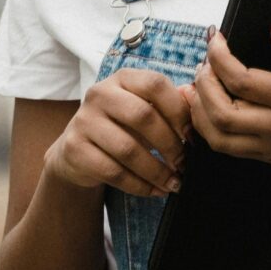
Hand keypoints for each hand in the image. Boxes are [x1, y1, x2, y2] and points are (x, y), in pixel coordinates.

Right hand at [43, 68, 192, 198]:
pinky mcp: (75, 149)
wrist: (77, 151)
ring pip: (128, 149)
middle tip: (184, 164)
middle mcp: (99, 93)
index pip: (155, 84)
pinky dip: (140, 186)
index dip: (178, 111)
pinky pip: (113, 172)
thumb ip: (170, 104)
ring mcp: (83, 120)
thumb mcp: (144, 110)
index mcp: (122, 78)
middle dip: (170, 144)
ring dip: (157, 171)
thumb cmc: (121, 127)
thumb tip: (195, 100)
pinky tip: (154, 190)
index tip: (192, 137)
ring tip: (173, 182)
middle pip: (143, 116)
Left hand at [184, 25, 270, 200]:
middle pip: (219, 111)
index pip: (240, 80)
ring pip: (218, 136)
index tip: (216, 37)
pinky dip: (210, 129)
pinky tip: (210, 110)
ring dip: (199, 109)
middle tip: (206, 59)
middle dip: (202, 82)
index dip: (219, 56)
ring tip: (199, 84)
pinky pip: (229, 149)